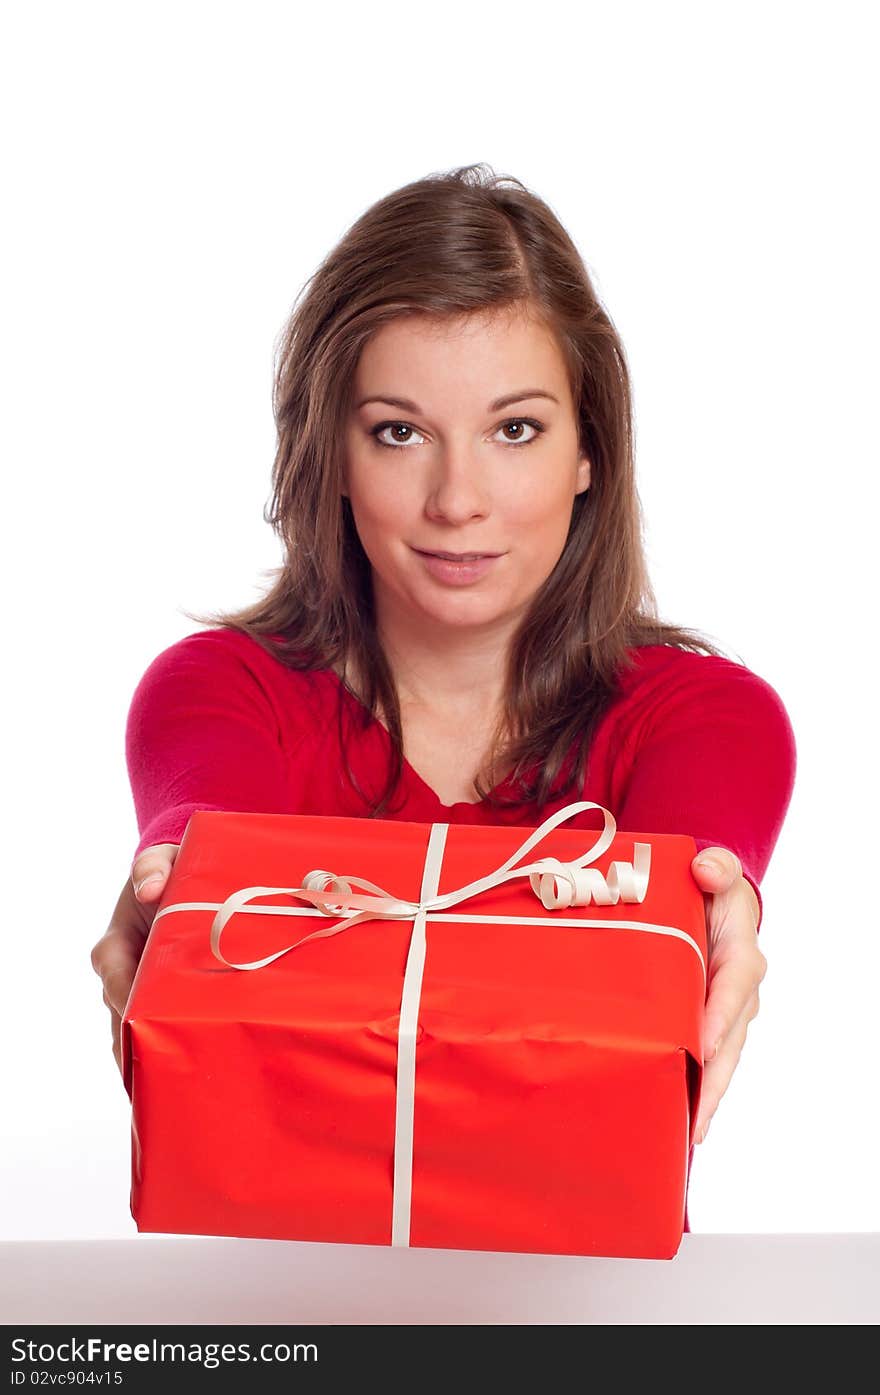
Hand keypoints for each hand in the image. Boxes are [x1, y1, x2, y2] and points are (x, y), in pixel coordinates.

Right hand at [90, 844, 179, 1077]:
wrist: (176, 877)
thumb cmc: (167, 868)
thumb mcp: (161, 860)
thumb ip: (153, 868)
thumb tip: (152, 888)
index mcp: (113, 948)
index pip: (118, 985)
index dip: (133, 1007)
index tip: (151, 1030)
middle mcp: (119, 976)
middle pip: (123, 1022)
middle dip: (139, 1051)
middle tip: (161, 1082)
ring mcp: (135, 993)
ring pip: (133, 1036)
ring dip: (148, 1063)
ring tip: (168, 1096)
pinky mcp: (154, 1001)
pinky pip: (150, 1032)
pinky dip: (159, 1055)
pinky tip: (174, 1083)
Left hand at [689, 848, 766, 1143]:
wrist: (713, 900)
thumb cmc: (713, 889)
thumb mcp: (717, 870)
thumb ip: (715, 867)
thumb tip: (707, 870)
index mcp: (740, 956)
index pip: (733, 989)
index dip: (719, 1018)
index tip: (704, 1047)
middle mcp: (738, 993)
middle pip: (730, 1042)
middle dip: (715, 1081)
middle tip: (696, 1120)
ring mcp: (725, 1015)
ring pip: (720, 1061)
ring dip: (706, 1097)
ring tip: (686, 1134)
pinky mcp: (708, 1027)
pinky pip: (705, 1062)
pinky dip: (694, 1090)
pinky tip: (677, 1122)